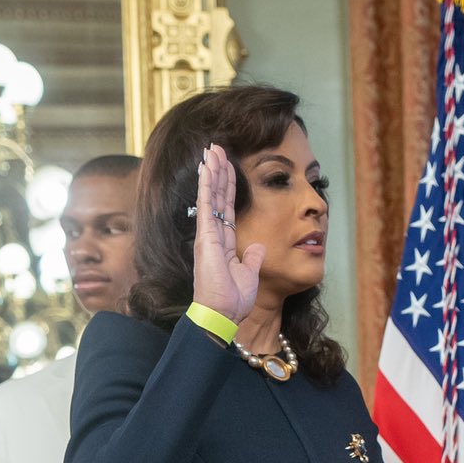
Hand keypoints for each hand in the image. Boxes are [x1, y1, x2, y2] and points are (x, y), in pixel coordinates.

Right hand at [192, 144, 265, 325]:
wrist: (222, 314)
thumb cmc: (233, 300)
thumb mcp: (249, 274)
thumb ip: (252, 258)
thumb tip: (258, 247)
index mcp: (223, 242)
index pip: (226, 207)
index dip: (227, 187)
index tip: (228, 167)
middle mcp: (212, 234)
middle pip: (217, 196)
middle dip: (218, 171)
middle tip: (216, 148)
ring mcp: (207, 233)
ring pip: (210, 195)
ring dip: (211, 171)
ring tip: (211, 149)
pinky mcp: (205, 236)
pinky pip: (207, 204)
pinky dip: (207, 184)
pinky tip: (207, 167)